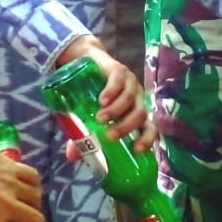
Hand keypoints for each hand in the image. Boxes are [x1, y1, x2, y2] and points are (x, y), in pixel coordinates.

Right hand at [56, 36, 155, 151]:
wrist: (85, 64)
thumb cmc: (91, 97)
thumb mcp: (86, 119)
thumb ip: (82, 137)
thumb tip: (71, 156)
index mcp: (135, 114)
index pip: (150, 128)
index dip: (147, 139)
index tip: (137, 149)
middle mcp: (137, 100)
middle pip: (140, 115)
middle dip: (126, 127)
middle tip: (109, 136)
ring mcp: (130, 84)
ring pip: (130, 99)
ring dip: (116, 111)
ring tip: (100, 119)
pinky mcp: (119, 70)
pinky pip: (119, 81)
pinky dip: (111, 92)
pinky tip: (101, 100)